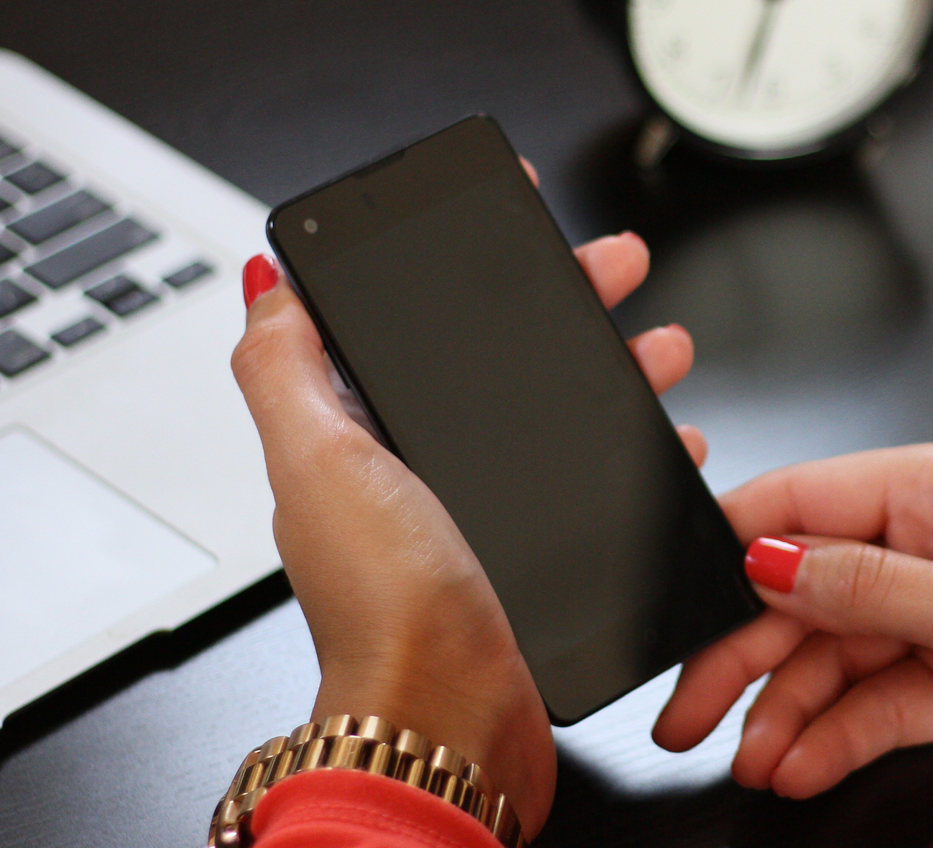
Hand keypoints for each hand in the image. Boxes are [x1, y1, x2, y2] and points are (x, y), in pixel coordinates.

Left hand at [230, 168, 703, 834]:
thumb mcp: (320, 462)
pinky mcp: (539, 554)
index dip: (459, 262)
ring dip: (618, 365)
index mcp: (362, 434)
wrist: (455, 719)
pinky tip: (670, 436)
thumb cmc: (388, 607)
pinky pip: (598, 480)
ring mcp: (483, 511)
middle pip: (501, 356)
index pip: (410, 322)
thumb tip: (262, 280)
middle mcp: (421, 469)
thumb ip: (283, 368)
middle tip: (615, 264)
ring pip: (561, 410)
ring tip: (663, 347)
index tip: (511, 213)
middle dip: (565, 299)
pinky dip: (638, 449)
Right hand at [653, 438, 932, 798]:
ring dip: (789, 704)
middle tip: (688, 712)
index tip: (668, 599)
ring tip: (748, 755)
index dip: (730, 548)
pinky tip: (802, 761)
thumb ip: (876, 591)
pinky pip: (887, 692)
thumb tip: (771, 562)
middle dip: (744, 648)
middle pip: (811, 585)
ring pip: (841, 648)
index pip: (808, 500)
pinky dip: (842, 729)